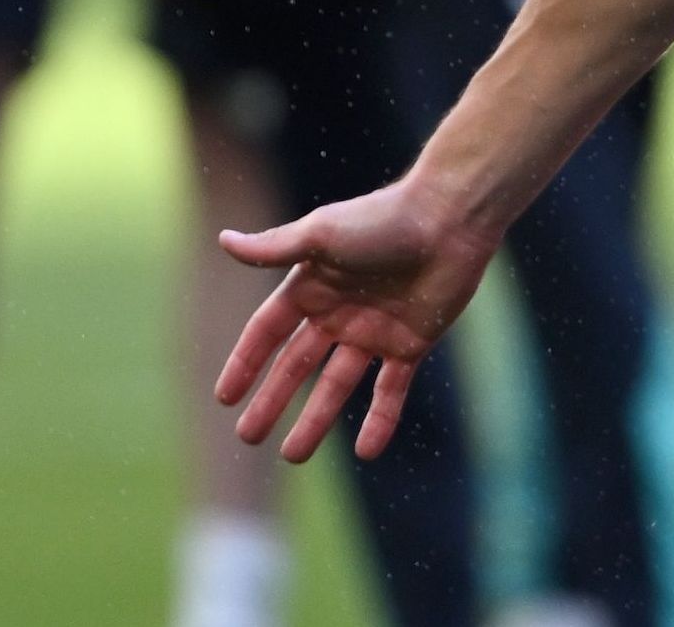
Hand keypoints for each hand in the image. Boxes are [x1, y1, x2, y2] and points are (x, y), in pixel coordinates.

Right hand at [212, 182, 497, 462]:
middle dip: (273, 400)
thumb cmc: (383, 220)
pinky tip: (366, 452)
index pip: (268, 332)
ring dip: (316, 420)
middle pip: (297, 366)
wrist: (450, 220)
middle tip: (249, 437)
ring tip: (293, 454)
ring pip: (337, 386)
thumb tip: (223, 241)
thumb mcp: (321, 235)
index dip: (246, 362)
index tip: (224, 397)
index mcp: (312, 286)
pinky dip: (381, 421)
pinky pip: (391, 390)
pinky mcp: (411, 344)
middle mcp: (339, 312)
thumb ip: (274, 248)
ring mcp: (375, 331)